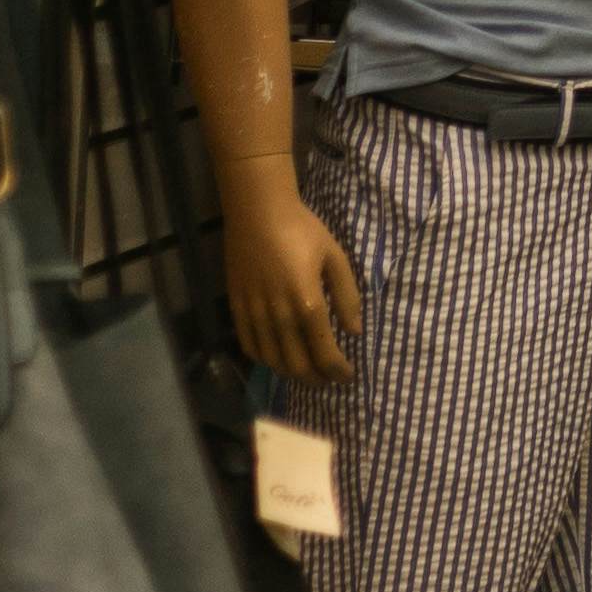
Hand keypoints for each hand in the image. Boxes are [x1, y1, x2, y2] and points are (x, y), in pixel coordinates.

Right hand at [224, 175, 364, 383]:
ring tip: (309, 373)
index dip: (338, 370)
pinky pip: (250, 347)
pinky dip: (266, 361)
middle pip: (298, 364)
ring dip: (293, 374)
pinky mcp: (237, 310)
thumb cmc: (303, 230)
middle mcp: (279, 316)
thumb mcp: (335, 257)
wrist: (258, 212)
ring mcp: (254, 315)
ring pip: (273, 361)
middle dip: (317, 379)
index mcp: (307, 302)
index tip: (349, 375)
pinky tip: (278, 359)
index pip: (324, 352)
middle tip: (331, 379)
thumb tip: (355, 332)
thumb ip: (347, 296)